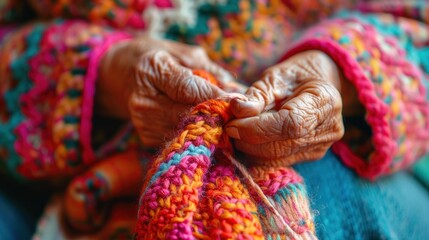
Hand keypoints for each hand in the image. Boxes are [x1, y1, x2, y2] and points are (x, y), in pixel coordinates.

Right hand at [98, 37, 244, 147]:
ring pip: (188, 132)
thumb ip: (210, 71)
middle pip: (189, 116)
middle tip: (241, 118)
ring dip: (213, 131)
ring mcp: (144, 124)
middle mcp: (145, 102)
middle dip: (219, 118)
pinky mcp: (147, 138)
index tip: (241, 102)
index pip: (188, 89)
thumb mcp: (181, 53)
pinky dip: (199, 135)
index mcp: (152, 71)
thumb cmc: (154, 58)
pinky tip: (211, 129)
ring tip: (230, 124)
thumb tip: (237, 91)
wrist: (117, 75)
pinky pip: (181, 140)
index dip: (216, 97)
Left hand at [226, 50, 343, 165]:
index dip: (257, 129)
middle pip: (281, 146)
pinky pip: (277, 162)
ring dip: (249, 149)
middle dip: (247, 140)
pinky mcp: (309, 156)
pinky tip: (246, 141)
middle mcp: (328, 129)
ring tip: (236, 132)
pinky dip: (257, 154)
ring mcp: (319, 147)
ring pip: (276, 159)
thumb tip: (236, 109)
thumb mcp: (275, 77)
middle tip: (227, 127)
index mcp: (324, 101)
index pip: (289, 124)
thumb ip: (256, 95)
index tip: (231, 125)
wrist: (318, 83)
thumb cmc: (294, 76)